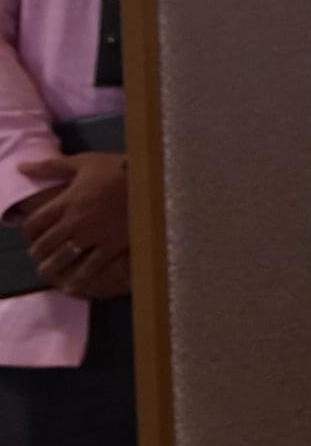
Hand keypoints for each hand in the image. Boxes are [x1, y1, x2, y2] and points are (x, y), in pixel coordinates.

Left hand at [10, 149, 126, 302]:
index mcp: (66, 202)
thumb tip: (22, 167)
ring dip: (51, 267)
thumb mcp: (84, 162)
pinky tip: (73, 284)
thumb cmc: (118, 169)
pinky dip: (79, 277)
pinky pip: (90, 267)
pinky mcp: (111, 246)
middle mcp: (74, 222)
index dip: (28, 232)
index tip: (31, 235)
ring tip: (49, 271)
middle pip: (45, 244)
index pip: (35, 223)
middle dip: (38, 252)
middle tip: (39, 255)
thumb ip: (51, 166)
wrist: (153, 181)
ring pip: (63, 258)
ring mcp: (93, 236)